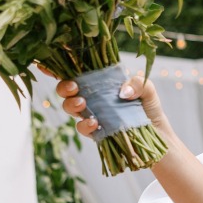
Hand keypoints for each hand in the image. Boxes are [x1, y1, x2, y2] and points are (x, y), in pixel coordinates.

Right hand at [44, 69, 166, 137]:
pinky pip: (82, 128)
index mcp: (99, 81)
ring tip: (83, 104)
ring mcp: (92, 114)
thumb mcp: (148, 90)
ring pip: (69, 107)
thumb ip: (138, 83)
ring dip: (71, 104)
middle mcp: (92, 96)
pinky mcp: (96, 132)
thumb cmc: (149, 109)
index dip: (57, 67)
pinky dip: (84, 124)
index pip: (76, 70)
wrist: (157, 138)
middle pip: (66, 88)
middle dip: (63, 86)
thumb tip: (122, 91)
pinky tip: (94, 122)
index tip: (45, 64)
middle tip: (74, 87)